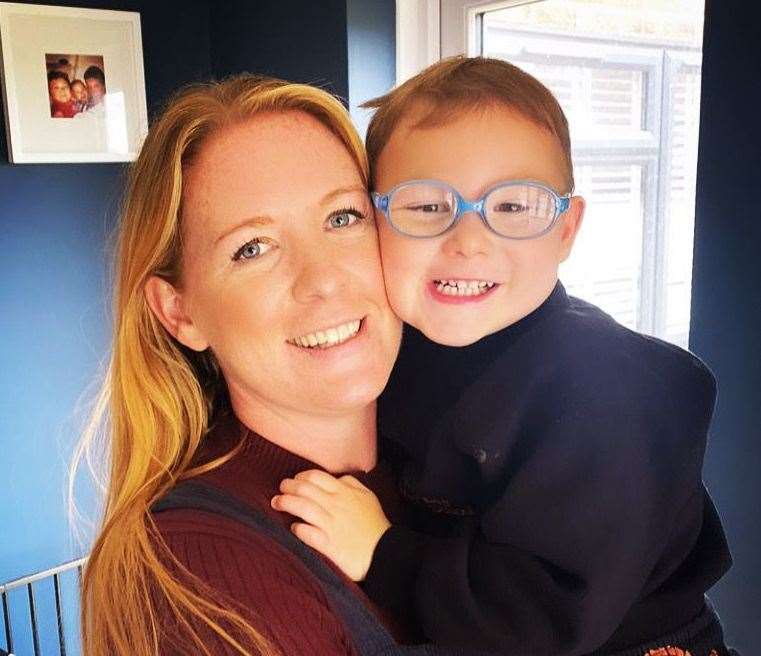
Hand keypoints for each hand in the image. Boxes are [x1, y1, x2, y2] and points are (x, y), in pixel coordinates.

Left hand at [271, 469, 391, 581]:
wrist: (386, 553)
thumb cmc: (375, 525)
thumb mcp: (368, 497)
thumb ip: (352, 484)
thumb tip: (336, 478)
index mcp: (345, 492)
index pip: (316, 476)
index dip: (301, 476)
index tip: (295, 480)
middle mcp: (336, 505)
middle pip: (305, 489)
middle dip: (288, 486)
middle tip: (281, 488)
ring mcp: (331, 525)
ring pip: (303, 508)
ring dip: (286, 503)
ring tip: (276, 503)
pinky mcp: (329, 545)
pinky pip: (308, 534)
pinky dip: (298, 529)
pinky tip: (292, 527)